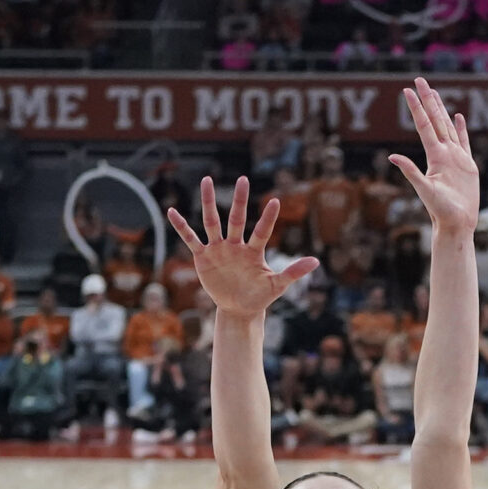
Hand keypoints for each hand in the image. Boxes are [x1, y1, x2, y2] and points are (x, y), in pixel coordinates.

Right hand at [164, 176, 318, 317]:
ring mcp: (218, 249)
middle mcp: (235, 245)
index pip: (262, 231)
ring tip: (206, 181)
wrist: (239, 308)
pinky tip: (171, 211)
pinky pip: (191, 239)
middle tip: (243, 180)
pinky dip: (181, 226)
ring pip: (212, 222)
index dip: (268, 218)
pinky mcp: (203, 257)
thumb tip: (316, 261)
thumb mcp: (277, 287)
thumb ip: (293, 272)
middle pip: (236, 219)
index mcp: (253, 251)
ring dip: (209, 202)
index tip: (274, 201)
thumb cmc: (259, 296)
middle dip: (239, 201)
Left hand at [391, 78, 479, 235]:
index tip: (407, 90)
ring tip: (434, 93)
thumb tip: (392, 157)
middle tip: (420, 80)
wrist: (457, 223)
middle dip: (428, 100)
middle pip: (434, 120)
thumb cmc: (441, 211)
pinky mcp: (467, 165)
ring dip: (440, 109)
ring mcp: (455, 158)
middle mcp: (444, 153)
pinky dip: (460, 128)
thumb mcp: (425, 190)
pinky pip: (463, 141)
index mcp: (435, 156)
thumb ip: (411, 172)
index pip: (423, 125)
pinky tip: (457, 116)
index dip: (416, 107)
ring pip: (447, 126)